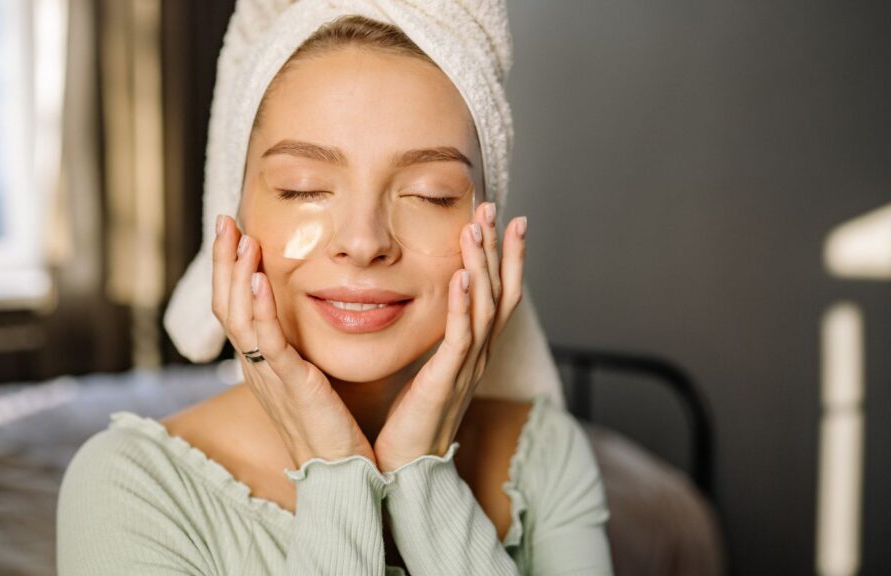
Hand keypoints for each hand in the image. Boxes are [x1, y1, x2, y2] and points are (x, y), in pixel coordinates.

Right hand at [212, 215, 375, 467]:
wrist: (340, 472)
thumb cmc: (331, 426)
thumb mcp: (310, 378)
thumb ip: (302, 349)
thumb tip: (307, 318)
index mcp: (260, 363)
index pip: (234, 307)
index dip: (230, 269)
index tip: (235, 232)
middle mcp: (255, 367)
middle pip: (226, 305)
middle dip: (224, 261)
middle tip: (225, 220)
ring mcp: (268, 376)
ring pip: (239, 317)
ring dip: (237, 274)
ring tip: (240, 238)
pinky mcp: (291, 384)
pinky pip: (267, 341)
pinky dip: (259, 308)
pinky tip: (258, 279)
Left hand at [373, 202, 525, 471]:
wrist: (408, 471)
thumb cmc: (411, 423)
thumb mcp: (429, 373)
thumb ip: (436, 343)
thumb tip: (432, 313)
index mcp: (474, 353)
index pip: (498, 296)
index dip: (506, 258)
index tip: (504, 221)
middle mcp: (478, 357)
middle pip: (501, 294)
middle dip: (500, 250)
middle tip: (497, 209)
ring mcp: (467, 369)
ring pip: (486, 308)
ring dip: (482, 266)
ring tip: (476, 230)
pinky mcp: (446, 381)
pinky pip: (460, 338)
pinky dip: (464, 306)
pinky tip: (461, 277)